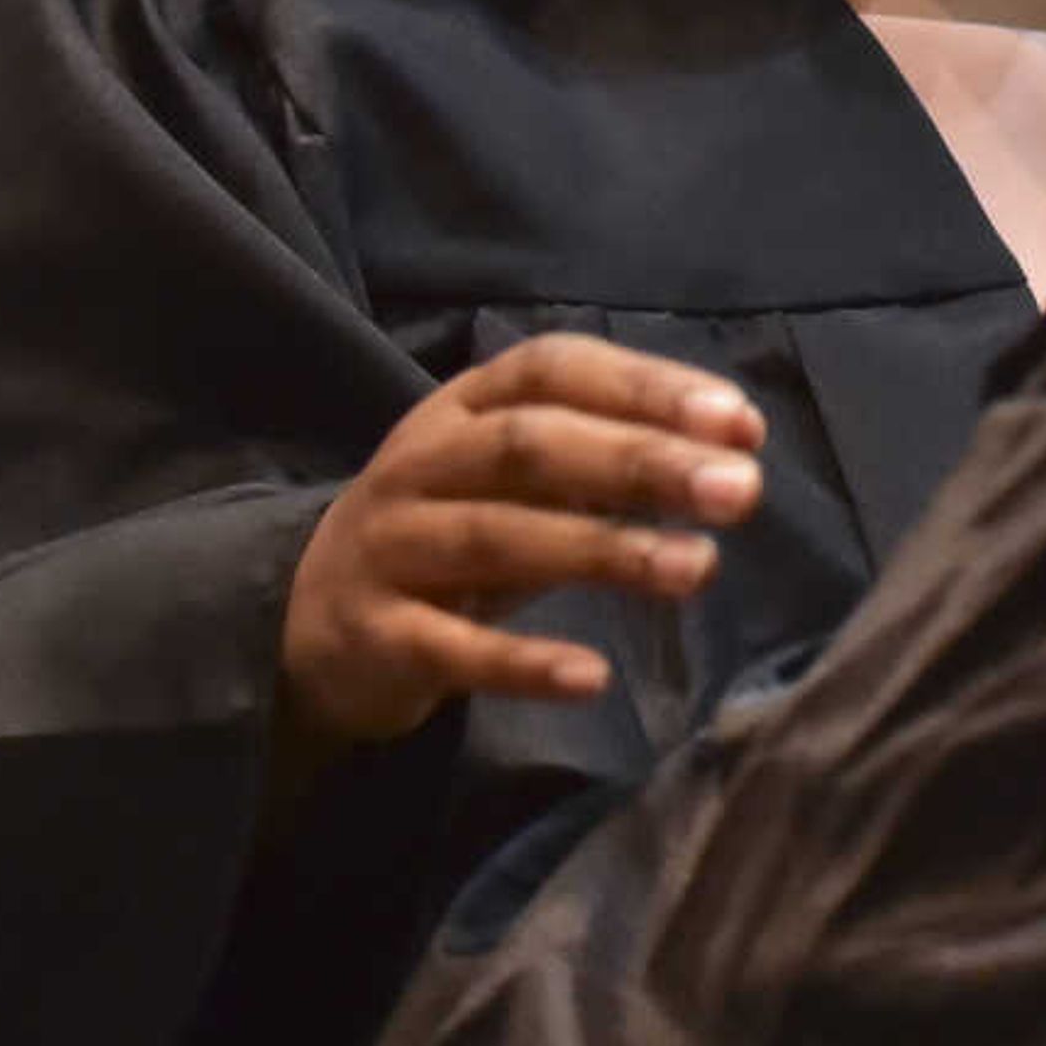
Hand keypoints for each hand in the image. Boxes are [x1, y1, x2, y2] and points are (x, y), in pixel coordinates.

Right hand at [282, 335, 765, 747]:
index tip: (741, 423)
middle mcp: (421, 462)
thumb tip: (734, 451)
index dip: (647, 386)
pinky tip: (592, 676)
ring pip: (498, 537)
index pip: (556, 369)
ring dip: (604, 551)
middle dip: (642, 461)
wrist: (305, 617)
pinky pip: (450, 647)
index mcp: (464, 407)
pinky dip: (522, 662)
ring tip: (698, 568)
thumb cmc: (450, 529)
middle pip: (531, 446)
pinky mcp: (373, 634)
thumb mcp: (515, 478)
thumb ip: (609, 458)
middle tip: (740, 491)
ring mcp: (390, 546)